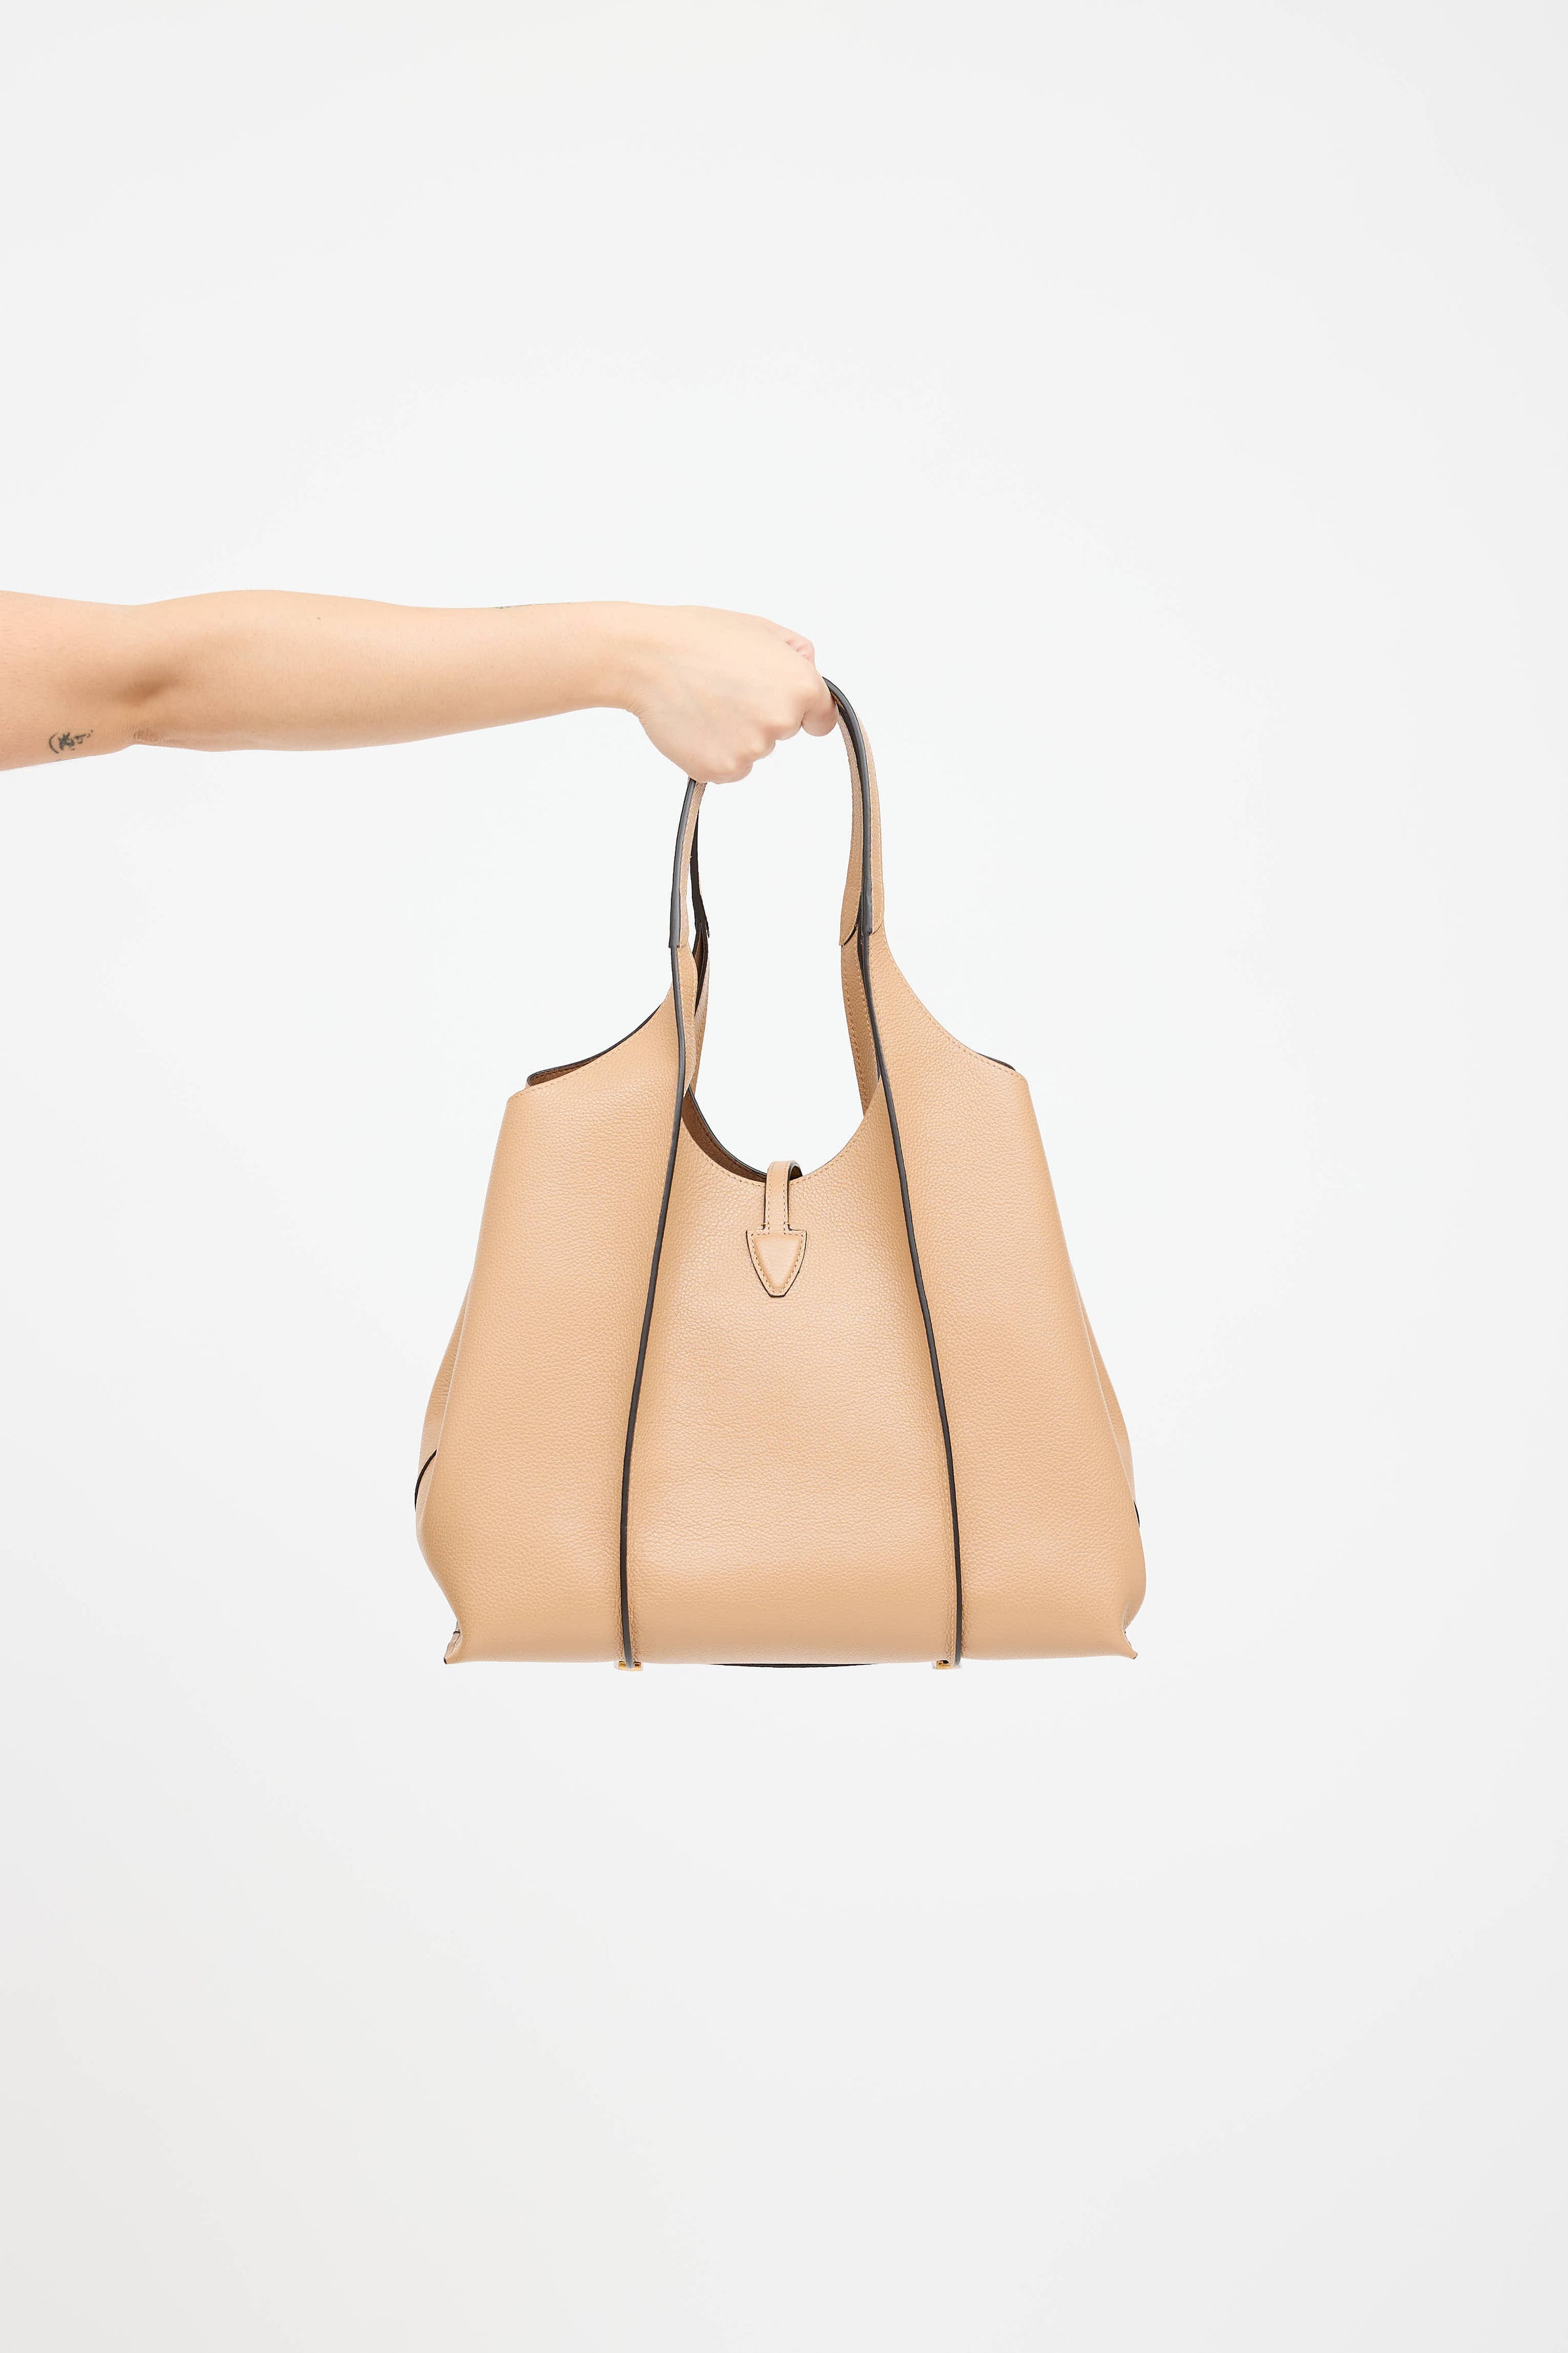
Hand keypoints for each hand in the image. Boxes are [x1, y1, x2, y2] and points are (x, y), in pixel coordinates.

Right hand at [616, 606, 837, 782]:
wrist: (647, 657)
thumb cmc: (699, 637)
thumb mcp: (761, 629)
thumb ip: (797, 654)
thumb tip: (809, 674)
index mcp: (800, 686)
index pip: (822, 718)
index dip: (803, 710)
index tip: (786, 707)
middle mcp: (782, 721)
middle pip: (784, 732)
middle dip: (762, 715)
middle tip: (727, 689)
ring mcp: (752, 750)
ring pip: (754, 750)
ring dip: (736, 734)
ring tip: (706, 701)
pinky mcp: (721, 770)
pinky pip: (728, 767)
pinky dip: (714, 751)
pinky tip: (695, 723)